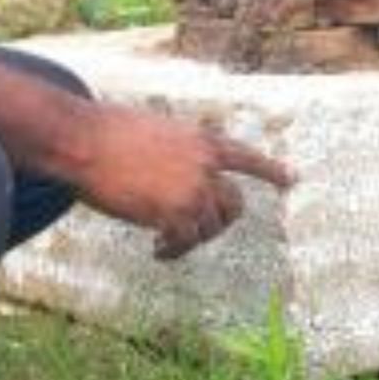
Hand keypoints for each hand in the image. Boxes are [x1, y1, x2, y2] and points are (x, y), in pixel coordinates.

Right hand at [72, 102, 298, 259]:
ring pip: (210, 227)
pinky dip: (173, 251)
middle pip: (234, 204)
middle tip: (193, 231)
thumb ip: (179, 149)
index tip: (293, 180)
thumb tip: (179, 170)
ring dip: (190, 238)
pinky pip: (185, 242)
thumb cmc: (108, 131)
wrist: (85, 141)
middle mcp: (205, 165)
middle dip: (219, 220)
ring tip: (164, 242)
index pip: (247, 157)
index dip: (271, 169)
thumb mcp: (158, 128)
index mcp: (202, 140)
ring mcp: (191, 190)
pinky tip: (157, 251)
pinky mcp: (172, 213)